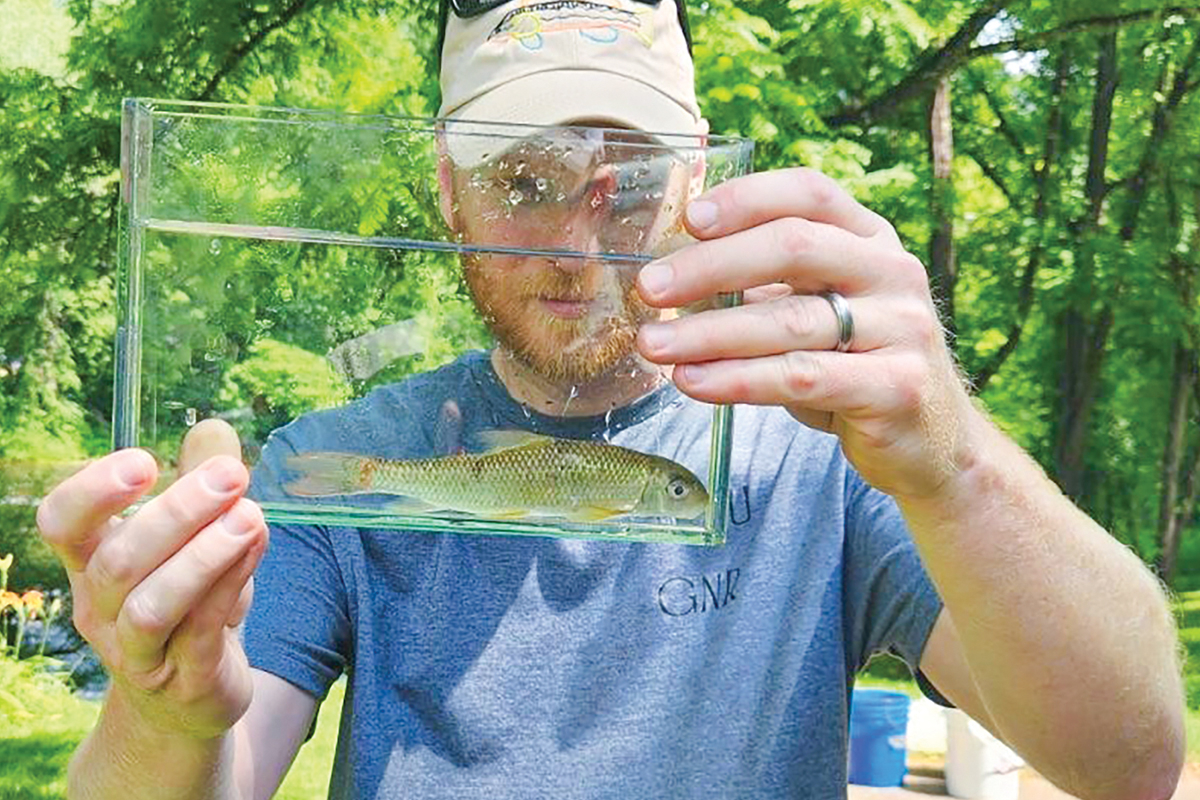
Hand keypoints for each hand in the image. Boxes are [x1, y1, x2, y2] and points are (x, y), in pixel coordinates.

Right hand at [36, 419, 267, 739]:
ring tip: (250, 515)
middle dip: (176, 513)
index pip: (62, 525)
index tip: (145, 461)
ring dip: (204, 556)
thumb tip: (212, 428)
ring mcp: (139, 652)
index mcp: (91, 565)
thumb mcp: (191, 539)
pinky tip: (257, 545)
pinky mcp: (186, 680)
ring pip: (152, 605)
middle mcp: (102, 610)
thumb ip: (198, 481)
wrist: (188, 700)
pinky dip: (229, 585)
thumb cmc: (187, 603)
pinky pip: (200, 632)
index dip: (92, 492)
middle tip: (230, 474)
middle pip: (117, 561)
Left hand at [635, 168, 976, 499]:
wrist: (930, 441)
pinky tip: (693, 382)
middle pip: (794, 247)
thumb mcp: (818, 311)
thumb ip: (765, 286)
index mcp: (870, 239)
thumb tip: (672, 275)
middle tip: (651, 288)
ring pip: (790, 320)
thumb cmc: (853, 367)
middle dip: (711, 266)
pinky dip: (737, 379)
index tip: (689, 218)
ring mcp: (902, 328)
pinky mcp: (895, 386)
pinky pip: (800, 377)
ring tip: (654, 346)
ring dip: (709, 333)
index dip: (748, 198)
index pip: (810, 194)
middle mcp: (892, 272)